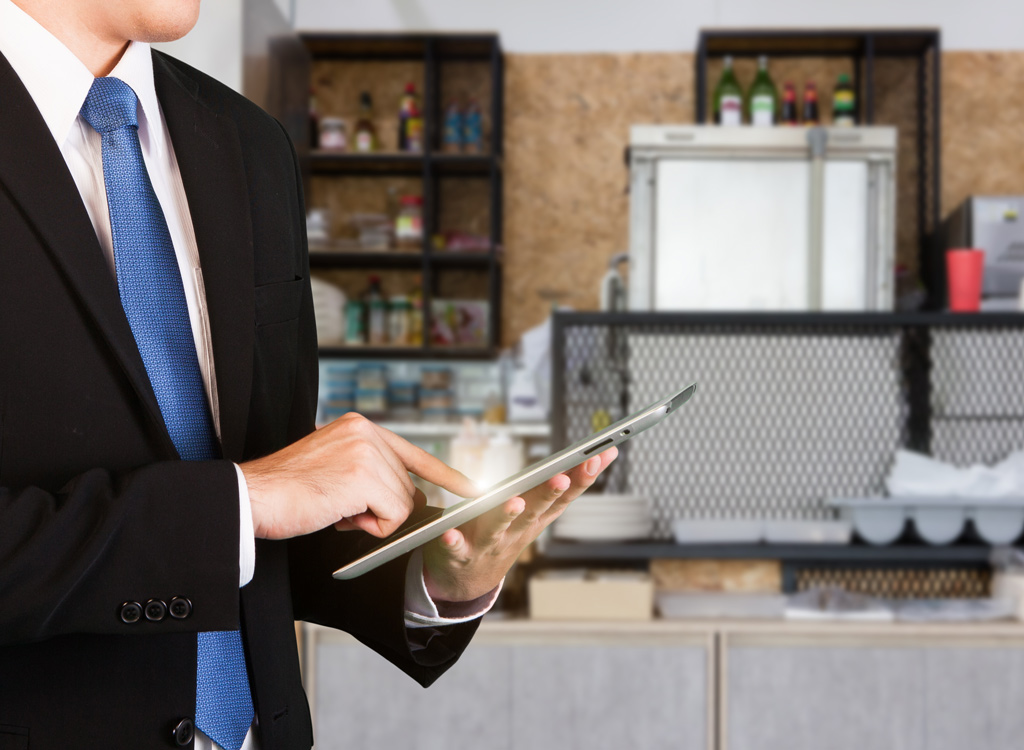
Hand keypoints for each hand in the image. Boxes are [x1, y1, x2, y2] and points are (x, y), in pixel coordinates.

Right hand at [240, 413, 476, 539]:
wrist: (253, 497)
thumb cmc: (286, 491)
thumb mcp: (334, 468)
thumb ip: (370, 473)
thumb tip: (410, 498)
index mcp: (359, 426)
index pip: (414, 451)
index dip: (445, 474)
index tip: (471, 488)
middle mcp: (366, 432)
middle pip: (407, 486)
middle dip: (384, 508)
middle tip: (344, 508)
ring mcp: (367, 452)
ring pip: (402, 504)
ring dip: (373, 520)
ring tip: (336, 510)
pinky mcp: (364, 477)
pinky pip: (393, 517)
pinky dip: (371, 528)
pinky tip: (341, 516)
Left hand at [422, 447, 617, 603]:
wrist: (468, 579)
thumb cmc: (507, 533)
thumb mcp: (539, 510)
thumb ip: (566, 483)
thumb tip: (608, 453)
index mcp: (535, 518)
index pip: (563, 497)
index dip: (580, 479)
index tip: (596, 457)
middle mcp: (516, 531)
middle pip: (535, 511)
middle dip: (549, 494)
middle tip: (561, 476)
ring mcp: (489, 544)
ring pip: (499, 528)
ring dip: (507, 515)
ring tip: (515, 502)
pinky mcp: (459, 554)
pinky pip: (455, 548)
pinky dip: (453, 541)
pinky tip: (450, 532)